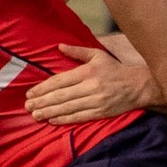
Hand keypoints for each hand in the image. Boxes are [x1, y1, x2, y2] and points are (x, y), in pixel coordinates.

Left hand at [25, 43, 154, 123]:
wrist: (138, 86)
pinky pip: (79, 117)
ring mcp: (96, 101)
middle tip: (28, 107)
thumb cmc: (115, 69)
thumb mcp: (97, 55)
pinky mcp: (101, 113)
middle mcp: (90, 86)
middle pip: (61, 96)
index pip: (60, 81)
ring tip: (36, 115)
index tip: (30, 94)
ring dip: (50, 112)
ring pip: (68, 108)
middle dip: (42, 102)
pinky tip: (52, 120)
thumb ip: (77, 51)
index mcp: (87, 72)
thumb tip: (59, 46)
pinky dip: (64, 119)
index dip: (43, 88)